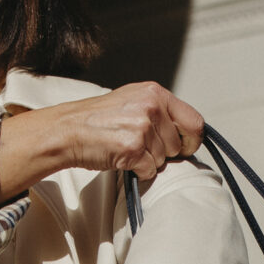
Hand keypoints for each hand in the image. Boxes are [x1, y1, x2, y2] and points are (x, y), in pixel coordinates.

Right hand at [0, 82, 204, 203]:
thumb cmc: (98, 119)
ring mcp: (142, 128)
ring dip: (148, 161)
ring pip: (163, 160)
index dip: (192, 140)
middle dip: (163, 152)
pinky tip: (122, 159)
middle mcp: (151, 107)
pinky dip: (138, 171)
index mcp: (155, 93)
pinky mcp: (132, 149)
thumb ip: (159, 109)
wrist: (68, 130)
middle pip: (178, 145)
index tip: (184, 147)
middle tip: (140, 146)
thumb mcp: (132, 100)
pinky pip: (150, 171)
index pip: (194, 121)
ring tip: (126, 149)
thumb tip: (187, 131)